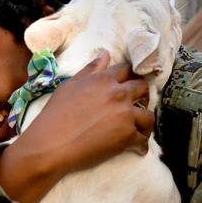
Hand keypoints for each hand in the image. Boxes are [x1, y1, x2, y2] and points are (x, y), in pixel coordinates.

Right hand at [0, 51, 154, 202]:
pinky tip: (137, 148)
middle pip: (143, 88)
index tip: (130, 84)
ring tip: (139, 129)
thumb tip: (105, 54)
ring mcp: (125, 115)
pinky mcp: (127, 136)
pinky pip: (143, 140)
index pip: (127, 69)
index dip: (130, 76)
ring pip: (149, 116)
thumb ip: (90, 70)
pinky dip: (141, 145)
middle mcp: (118, 94)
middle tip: (138, 104)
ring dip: (145, 122)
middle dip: (143, 95)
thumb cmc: (55, 114)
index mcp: (103, 79)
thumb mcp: (70, 86)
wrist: (52, 143)